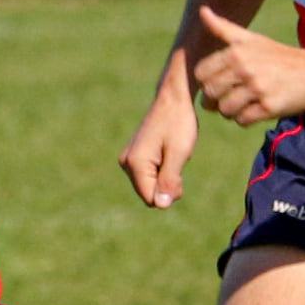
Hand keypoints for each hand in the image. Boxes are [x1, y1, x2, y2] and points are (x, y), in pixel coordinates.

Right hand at [120, 84, 199, 207]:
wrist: (173, 99)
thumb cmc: (178, 123)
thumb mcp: (179, 153)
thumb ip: (169, 181)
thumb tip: (161, 205)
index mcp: (135, 163)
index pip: (151, 199)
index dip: (169, 192)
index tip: (179, 171)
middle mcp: (126, 163)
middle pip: (149, 194)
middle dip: (167, 184)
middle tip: (177, 160)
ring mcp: (127, 160)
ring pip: (150, 185)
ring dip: (165, 175)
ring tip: (170, 152)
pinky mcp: (132, 157)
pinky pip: (149, 176)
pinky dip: (161, 168)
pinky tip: (166, 151)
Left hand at [192, 9, 304, 125]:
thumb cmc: (277, 55)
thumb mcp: (250, 38)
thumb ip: (223, 28)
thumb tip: (202, 10)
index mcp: (237, 51)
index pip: (201, 73)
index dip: (206, 81)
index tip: (218, 82)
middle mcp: (246, 68)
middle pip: (210, 93)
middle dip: (215, 99)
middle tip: (227, 97)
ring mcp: (258, 88)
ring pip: (225, 109)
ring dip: (230, 111)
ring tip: (241, 104)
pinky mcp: (269, 107)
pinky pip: (242, 120)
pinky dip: (245, 119)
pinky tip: (254, 110)